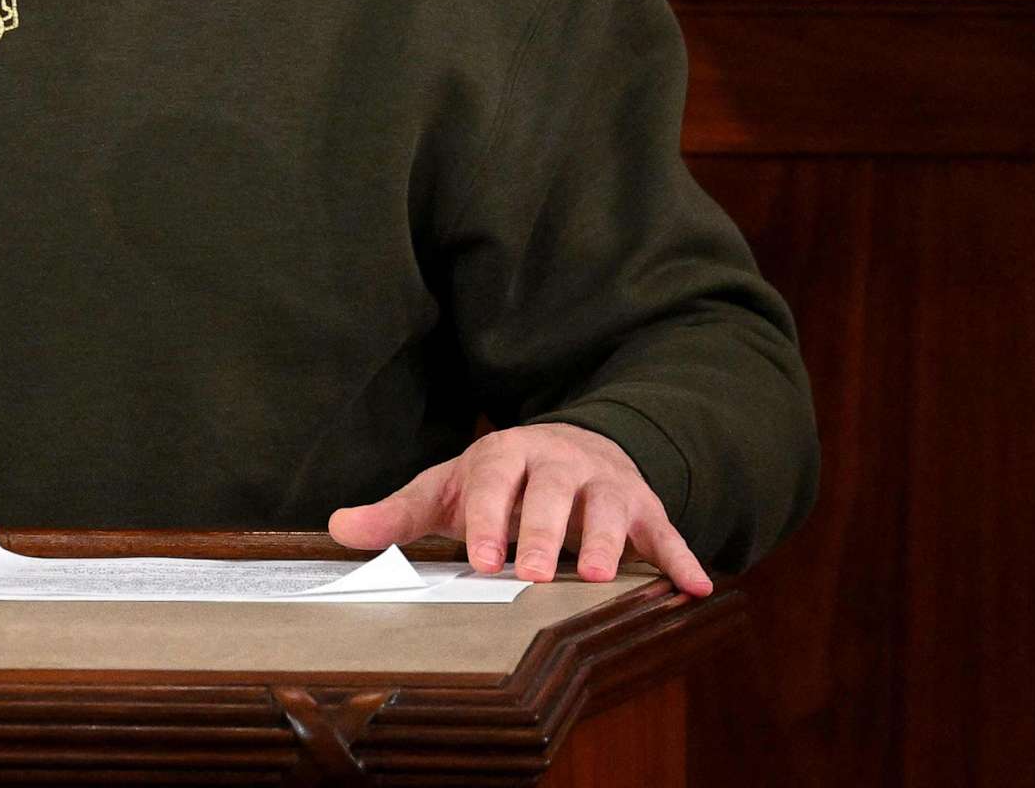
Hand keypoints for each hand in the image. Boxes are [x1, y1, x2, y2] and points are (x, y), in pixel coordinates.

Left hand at [326, 422, 711, 596]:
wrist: (572, 447)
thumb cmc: (500, 481)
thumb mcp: (448, 489)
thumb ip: (399, 515)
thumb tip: (337, 529)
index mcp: (506, 453)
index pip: (495, 479)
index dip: (489, 517)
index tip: (481, 557)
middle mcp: (560, 461)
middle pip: (554, 492)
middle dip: (545, 531)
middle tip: (533, 573)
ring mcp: (606, 482)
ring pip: (608, 507)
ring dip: (606, 541)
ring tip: (596, 577)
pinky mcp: (644, 507)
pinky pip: (665, 532)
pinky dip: (681, 558)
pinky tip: (697, 587)